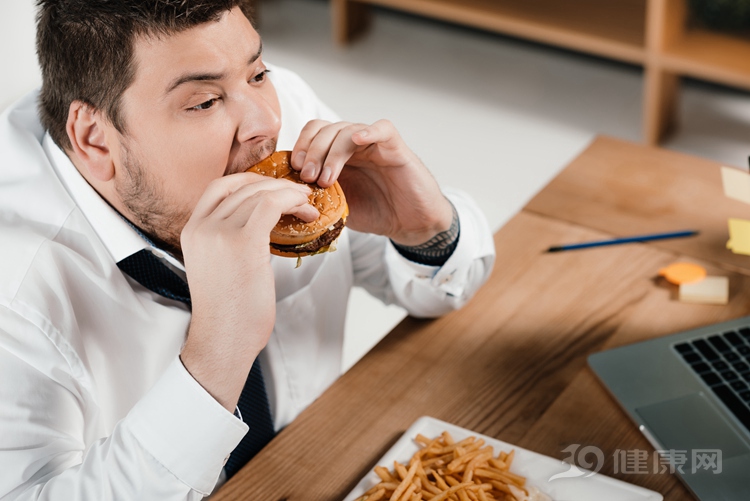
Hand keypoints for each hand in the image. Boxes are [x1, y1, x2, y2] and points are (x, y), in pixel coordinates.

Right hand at [179, 172, 317, 410]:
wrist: (223, 341)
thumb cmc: (229, 313)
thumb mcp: (218, 267)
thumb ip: (228, 242)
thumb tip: (260, 227)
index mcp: (192, 230)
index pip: (219, 188)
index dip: (251, 181)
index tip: (274, 188)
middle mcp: (202, 227)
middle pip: (243, 186)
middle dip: (276, 186)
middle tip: (300, 196)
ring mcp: (220, 232)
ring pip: (260, 194)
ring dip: (290, 195)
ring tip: (308, 207)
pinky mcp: (243, 242)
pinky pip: (271, 205)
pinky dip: (292, 201)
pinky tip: (305, 210)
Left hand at [291, 119, 452, 245]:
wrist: (410, 224)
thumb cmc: (377, 212)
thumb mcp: (337, 206)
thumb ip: (316, 195)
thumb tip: (288, 197)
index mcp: (337, 154)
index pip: (312, 135)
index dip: (299, 147)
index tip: (292, 170)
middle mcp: (354, 145)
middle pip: (324, 129)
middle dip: (311, 150)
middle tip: (307, 175)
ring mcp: (374, 144)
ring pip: (346, 130)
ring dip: (331, 152)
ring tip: (326, 178)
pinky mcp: (395, 148)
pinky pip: (382, 129)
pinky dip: (369, 131)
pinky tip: (358, 141)